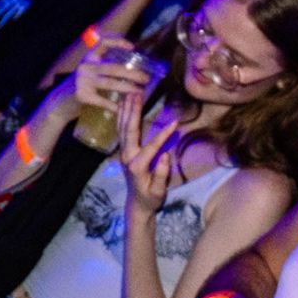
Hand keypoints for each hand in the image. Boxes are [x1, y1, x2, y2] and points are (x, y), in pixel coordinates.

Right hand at [73, 35, 151, 113]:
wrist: (62, 100)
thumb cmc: (83, 85)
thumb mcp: (90, 71)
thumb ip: (104, 67)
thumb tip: (132, 69)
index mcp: (89, 58)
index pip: (103, 43)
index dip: (118, 42)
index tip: (133, 48)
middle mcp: (86, 67)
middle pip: (113, 67)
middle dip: (132, 73)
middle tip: (146, 79)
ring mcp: (83, 81)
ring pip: (110, 83)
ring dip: (128, 88)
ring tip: (140, 92)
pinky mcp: (82, 95)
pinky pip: (102, 100)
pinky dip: (114, 105)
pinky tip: (123, 108)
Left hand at [118, 93, 177, 218]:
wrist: (136, 204)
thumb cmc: (150, 199)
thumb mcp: (158, 191)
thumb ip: (161, 174)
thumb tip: (165, 155)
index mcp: (137, 166)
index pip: (152, 146)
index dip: (164, 135)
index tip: (176, 123)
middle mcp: (127, 157)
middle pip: (130, 130)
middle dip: (134, 111)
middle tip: (138, 94)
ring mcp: (123, 153)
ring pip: (122, 127)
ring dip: (126, 109)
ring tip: (130, 93)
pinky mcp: (123, 151)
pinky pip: (120, 130)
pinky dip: (121, 116)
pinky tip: (123, 104)